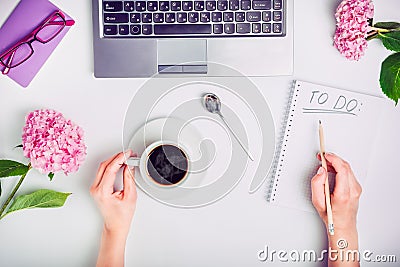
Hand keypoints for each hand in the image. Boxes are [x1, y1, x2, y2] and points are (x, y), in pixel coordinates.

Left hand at [90, 151, 136, 266]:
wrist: (115, 225)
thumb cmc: (122, 216)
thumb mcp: (130, 196)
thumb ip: (129, 178)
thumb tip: (129, 166)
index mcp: (102, 191)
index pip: (110, 168)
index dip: (120, 158)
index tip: (128, 154)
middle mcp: (95, 189)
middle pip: (104, 165)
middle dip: (117, 157)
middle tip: (128, 154)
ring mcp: (94, 188)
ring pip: (102, 167)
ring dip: (114, 161)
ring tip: (125, 158)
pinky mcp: (96, 188)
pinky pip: (102, 172)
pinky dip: (111, 166)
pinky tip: (119, 165)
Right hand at [311, 152, 361, 266]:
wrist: (342, 226)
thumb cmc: (331, 216)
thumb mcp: (317, 202)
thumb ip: (317, 184)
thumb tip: (321, 171)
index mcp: (344, 194)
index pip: (342, 169)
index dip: (333, 159)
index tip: (325, 156)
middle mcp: (353, 190)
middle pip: (346, 166)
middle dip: (333, 159)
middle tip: (323, 157)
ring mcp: (357, 189)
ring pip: (348, 169)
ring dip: (337, 163)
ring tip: (326, 164)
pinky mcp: (357, 188)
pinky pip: (349, 173)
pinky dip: (340, 168)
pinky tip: (332, 169)